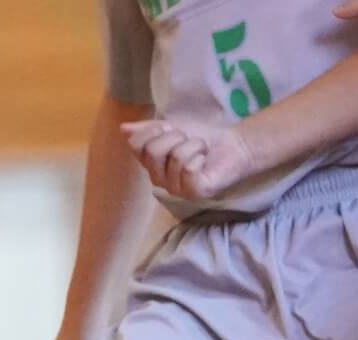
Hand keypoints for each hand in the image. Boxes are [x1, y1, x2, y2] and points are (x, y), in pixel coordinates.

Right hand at [120, 118, 254, 201]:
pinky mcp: (196, 192)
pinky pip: (188, 168)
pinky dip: (199, 154)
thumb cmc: (203, 139)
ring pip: (174, 157)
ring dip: (192, 144)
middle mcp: (161, 182)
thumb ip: (147, 130)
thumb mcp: (171, 129)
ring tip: (201, 150)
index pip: (136, 145)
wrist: (234, 145)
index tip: (170, 128)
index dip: (153, 130)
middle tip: (188, 140)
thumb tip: (123, 129)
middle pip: (152, 151)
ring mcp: (178, 190)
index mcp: (152, 166)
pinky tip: (206, 160)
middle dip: (174, 136)